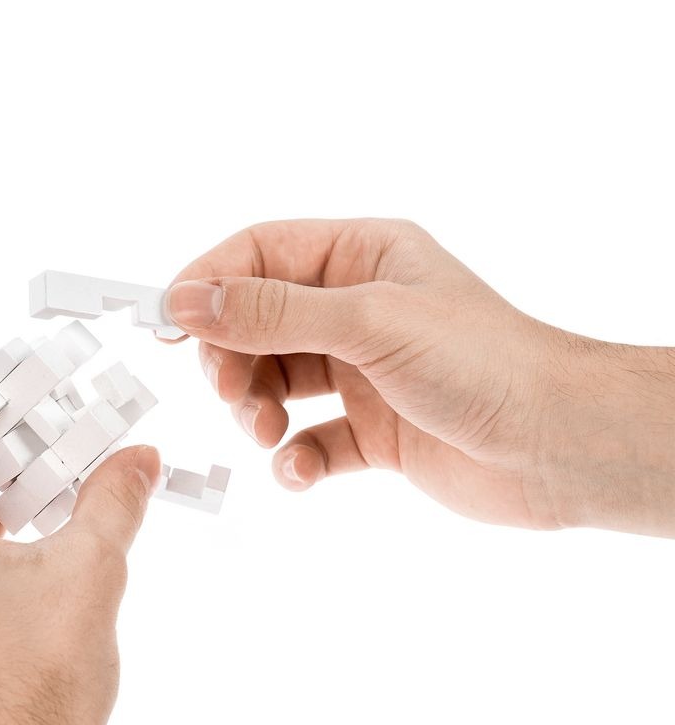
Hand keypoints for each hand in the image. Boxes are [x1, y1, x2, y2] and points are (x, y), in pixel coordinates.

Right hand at [165, 219, 674, 536]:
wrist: (555, 447)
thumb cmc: (482, 364)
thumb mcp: (367, 323)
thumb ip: (272, 311)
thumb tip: (189, 300)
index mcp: (361, 257)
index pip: (259, 253)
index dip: (208, 283)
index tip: (169, 324)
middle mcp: (358, 310)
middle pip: (257, 323)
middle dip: (234, 360)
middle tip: (234, 393)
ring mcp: (364, 372)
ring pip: (277, 383)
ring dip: (259, 411)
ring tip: (270, 433)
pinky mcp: (372, 430)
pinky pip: (310, 441)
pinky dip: (295, 459)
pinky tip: (301, 471)